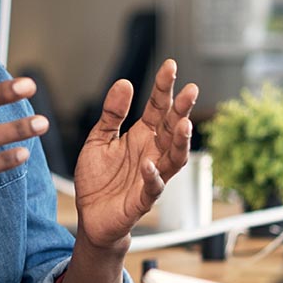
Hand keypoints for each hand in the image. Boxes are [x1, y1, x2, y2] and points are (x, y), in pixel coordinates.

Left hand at [73, 59, 197, 248]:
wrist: (90, 217)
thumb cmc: (99, 179)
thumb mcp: (99, 139)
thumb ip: (112, 114)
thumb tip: (124, 82)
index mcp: (141, 136)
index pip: (157, 108)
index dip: (164, 87)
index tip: (170, 65)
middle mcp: (151, 153)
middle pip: (171, 128)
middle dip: (182, 109)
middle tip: (192, 89)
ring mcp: (149, 177)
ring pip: (173, 158)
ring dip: (180, 142)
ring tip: (183, 124)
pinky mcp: (141, 200)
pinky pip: (152, 189)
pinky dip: (152, 177)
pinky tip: (148, 164)